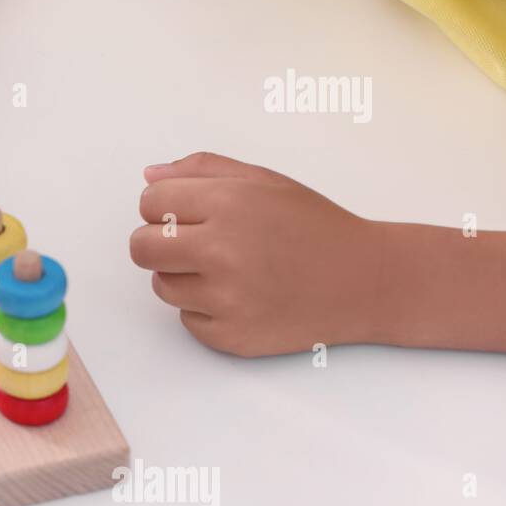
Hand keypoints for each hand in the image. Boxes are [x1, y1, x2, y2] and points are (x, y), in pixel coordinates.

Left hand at [129, 153, 383, 356]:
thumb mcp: (264, 181)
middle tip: (194, 243)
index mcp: (228, 204)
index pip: (149, 203)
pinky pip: (185, 319)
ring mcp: (225, 299)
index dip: (164, 206)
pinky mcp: (229, 336)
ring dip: (183, 276)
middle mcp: (222, 251)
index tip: (188, 213)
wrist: (365, 282)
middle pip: (141, 248)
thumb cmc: (313, 226)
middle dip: (159, 242)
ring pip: (161, 285)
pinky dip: (205, 309)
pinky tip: (242, 296)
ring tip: (228, 269)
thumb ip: (202, 170)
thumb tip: (149, 175)